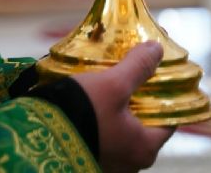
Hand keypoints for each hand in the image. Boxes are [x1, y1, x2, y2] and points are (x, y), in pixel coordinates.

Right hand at [73, 41, 173, 172]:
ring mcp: (111, 161)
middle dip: (139, 99)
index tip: (160, 75)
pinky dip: (103, 116)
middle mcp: (131, 161)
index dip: (166, 95)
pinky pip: (104, 132)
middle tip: (133, 73)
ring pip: (122, 128)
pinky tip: (93, 97)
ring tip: (110, 81)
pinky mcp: (91, 154)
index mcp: (145, 148)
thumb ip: (138, 67)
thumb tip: (158, 49)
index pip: (168, 120)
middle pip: (144, 123)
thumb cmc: (85, 112)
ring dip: (118, 107)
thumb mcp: (114, 84)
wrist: (42, 133)